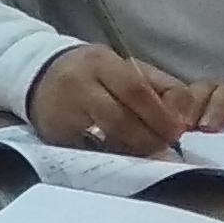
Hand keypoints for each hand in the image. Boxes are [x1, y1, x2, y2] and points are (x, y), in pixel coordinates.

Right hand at [28, 43, 188, 155]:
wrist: (37, 76)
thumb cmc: (92, 73)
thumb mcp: (124, 67)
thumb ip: (159, 86)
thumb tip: (186, 116)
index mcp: (101, 62)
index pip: (136, 89)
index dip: (161, 114)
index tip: (178, 131)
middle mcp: (80, 85)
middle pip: (121, 118)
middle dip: (150, 138)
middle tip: (168, 148)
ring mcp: (66, 112)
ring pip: (106, 138)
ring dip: (135, 151)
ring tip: (151, 156)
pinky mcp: (57, 135)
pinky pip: (91, 151)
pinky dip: (114, 157)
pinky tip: (127, 160)